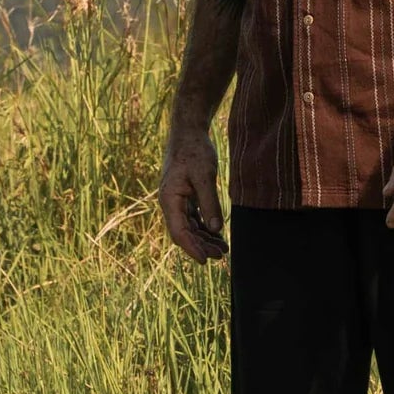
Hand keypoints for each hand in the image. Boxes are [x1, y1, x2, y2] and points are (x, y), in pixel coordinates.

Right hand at [158, 129, 227, 262]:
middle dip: (201, 246)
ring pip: (190, 228)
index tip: (205, 260)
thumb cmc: (195, 150)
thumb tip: (215, 229)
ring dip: (205, 239)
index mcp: (170, 199)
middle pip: (184, 233)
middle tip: (221, 255)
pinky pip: (194, 218)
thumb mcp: (204, 175)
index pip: (179, 232)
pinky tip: (218, 236)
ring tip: (223, 249)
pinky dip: (205, 228)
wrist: (188, 132)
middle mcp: (170, 203)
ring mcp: (177, 201)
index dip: (192, 248)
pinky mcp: (185, 197)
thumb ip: (209, 202)